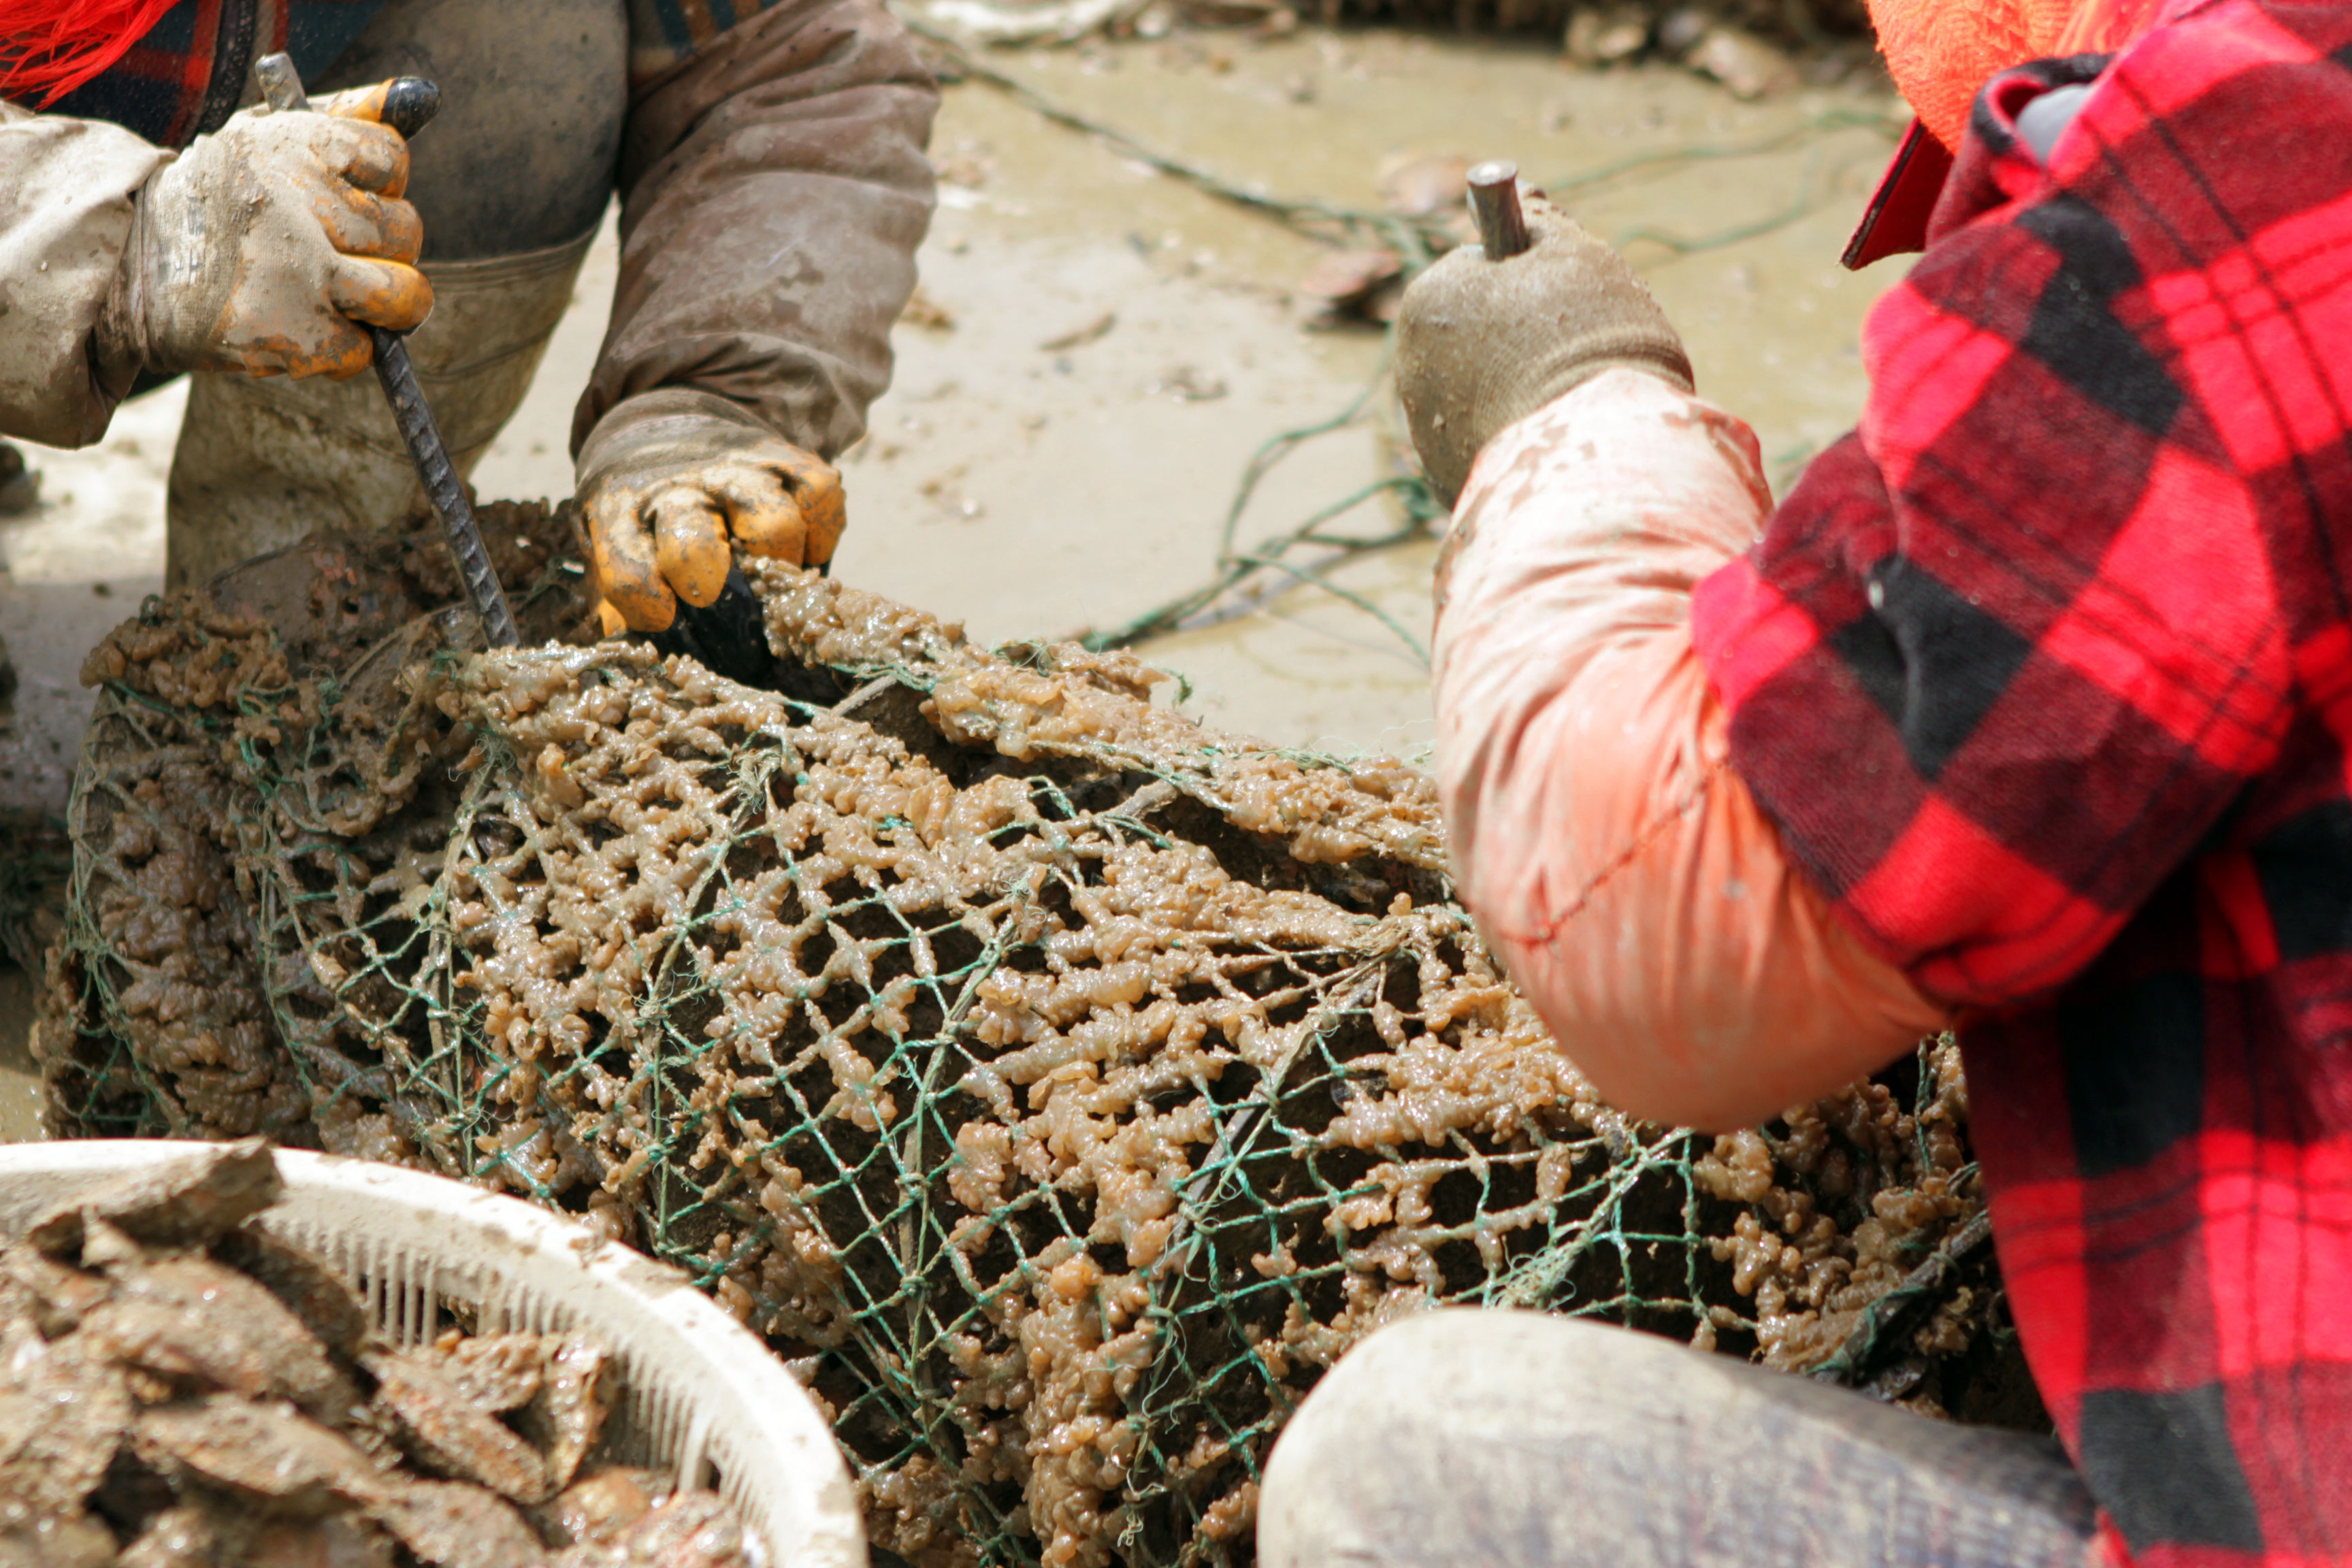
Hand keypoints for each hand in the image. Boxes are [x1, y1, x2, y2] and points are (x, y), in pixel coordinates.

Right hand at [95, 85, 430, 383]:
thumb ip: (340, 117)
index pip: (393, 158)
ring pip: (405, 296)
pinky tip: (302, 327)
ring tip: (336, 295)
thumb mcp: (261, 136)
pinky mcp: (297, 333)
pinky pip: (364, 348)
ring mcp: (302, 272)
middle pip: (406, 231)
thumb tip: (415, 97)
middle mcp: (303, 205)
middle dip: (381, 247)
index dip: (381, 184)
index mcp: (294, 146)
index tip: (348, 196)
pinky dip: (343, 348)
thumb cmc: (212, 200)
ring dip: (384, 304)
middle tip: (331, 251)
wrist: (128, 268)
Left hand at [576, 390, 846, 633]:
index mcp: (621, 513)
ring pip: (776, 522)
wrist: (666, 431)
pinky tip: (802, 551)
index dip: (646, 601)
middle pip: (696, 540)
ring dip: (780, 561)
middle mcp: (678, 488)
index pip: (628, 569)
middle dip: (705, 575)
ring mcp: (737, 471)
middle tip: (712, 594)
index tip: (662, 617)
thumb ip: (617, 604)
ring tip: (771, 577)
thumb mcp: (607, 548)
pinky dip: (820, 533)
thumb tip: (637, 657)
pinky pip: (820, 497)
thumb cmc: (640, 516)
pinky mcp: (787, 458)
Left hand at [1396, 189, 1691, 502]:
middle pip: (1478, 338)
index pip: (1480, 274)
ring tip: (1570, 403)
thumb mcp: (1575, 256)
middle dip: (1521, 339)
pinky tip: (1556, 445)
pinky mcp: (1451, 483)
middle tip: (1579, 351)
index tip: (1567, 294)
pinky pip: (1489, 447)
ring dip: (1520, 394)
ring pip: (1484, 396)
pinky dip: (1519, 443)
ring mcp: (1427, 433)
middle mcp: (1413, 366)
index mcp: (1430, 300)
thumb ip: (1540, 222)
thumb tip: (1521, 194)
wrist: (1593, 450)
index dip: (1532, 279)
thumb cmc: (1589, 338)